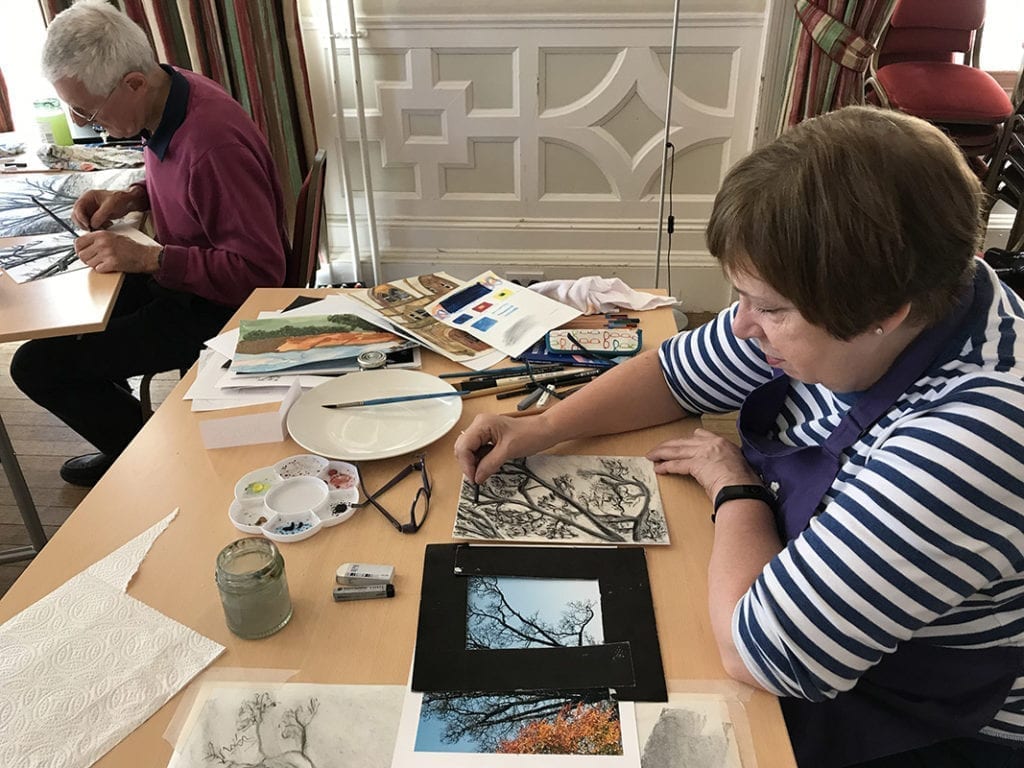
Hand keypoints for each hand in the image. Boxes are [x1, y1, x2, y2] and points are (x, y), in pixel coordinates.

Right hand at [72, 188, 141, 230]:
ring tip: (104, 226)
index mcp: (88, 196)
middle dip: (84, 224)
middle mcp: (87, 203)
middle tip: (92, 229)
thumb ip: (100, 215)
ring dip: (91, 226)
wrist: (129, 201)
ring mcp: (91, 211)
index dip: (80, 217)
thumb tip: (92, 224)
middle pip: (77, 216)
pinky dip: (98, 227)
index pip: (77, 208)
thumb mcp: (110, 205)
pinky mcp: (96, 217)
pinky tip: (108, 224)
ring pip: (84, 222)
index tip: (87, 224)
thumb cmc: (120, 198)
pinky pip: (92, 225)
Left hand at [75, 231, 160, 273]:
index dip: (79, 249)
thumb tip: (85, 245)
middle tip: (95, 259)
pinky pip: (98, 269)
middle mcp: (102, 243)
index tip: (82, 252)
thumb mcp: (113, 236)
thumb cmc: (131, 247)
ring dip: (95, 265)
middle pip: (81, 254)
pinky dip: (103, 269)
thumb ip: (98, 239)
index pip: (78, 242)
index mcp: (101, 235)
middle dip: (87, 259)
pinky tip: (110, 266)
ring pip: (89, 263)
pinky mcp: (111, 263)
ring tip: (105, 262)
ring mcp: (106, 253)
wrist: (144, 255)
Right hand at [454, 414, 555, 483]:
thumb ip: (489, 464)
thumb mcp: (507, 452)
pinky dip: (479, 460)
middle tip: (477, 478)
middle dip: (468, 464)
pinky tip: (486, 466)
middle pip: (462, 448)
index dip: (466, 464)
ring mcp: (483, 430)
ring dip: (473, 463)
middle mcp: (479, 425)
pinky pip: (477, 450)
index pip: (463, 446)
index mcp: (482, 424)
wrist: (544, 431)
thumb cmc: (530, 434)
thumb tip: (476, 477)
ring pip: (468, 450)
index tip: (473, 478)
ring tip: (482, 473)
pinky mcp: (487, 437)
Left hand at [645, 428, 761, 500]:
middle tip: (658, 449)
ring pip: (677, 450)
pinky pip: (677, 464)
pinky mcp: (697, 464)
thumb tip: (717, 471)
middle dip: (669, 445)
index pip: (700, 435)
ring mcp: (704, 452)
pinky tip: (658, 469)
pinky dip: (665, 466)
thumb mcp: (736, 466)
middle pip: (684, 441)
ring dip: (662, 453)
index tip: (679, 442)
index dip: (686, 440)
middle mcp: (712, 444)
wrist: (744, 489)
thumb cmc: (744, 484)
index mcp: (723, 443)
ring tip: (652, 456)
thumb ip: (723, 463)